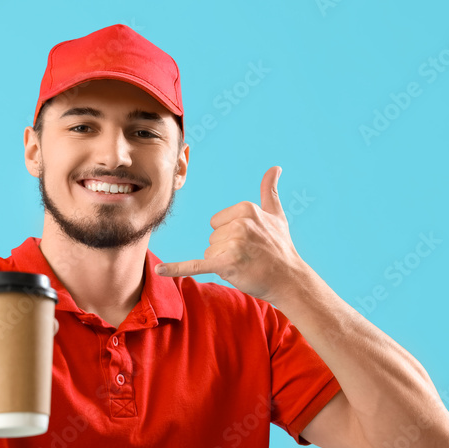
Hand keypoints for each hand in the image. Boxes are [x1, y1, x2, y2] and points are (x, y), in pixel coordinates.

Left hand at [155, 166, 303, 303]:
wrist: (289, 280)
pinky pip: (196, 265)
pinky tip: (159, 270)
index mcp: (245, 209)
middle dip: (226, 250)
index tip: (250, 242)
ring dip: (223, 262)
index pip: (216, 222)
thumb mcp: (276, 215)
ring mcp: (232, 244)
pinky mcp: (225, 264)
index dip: (230, 236)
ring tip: (246, 265)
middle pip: (212, 238)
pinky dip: (177, 268)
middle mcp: (239, 224)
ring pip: (209, 254)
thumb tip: (275, 167)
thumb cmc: (281, 248)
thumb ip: (270, 190)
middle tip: (249, 256)